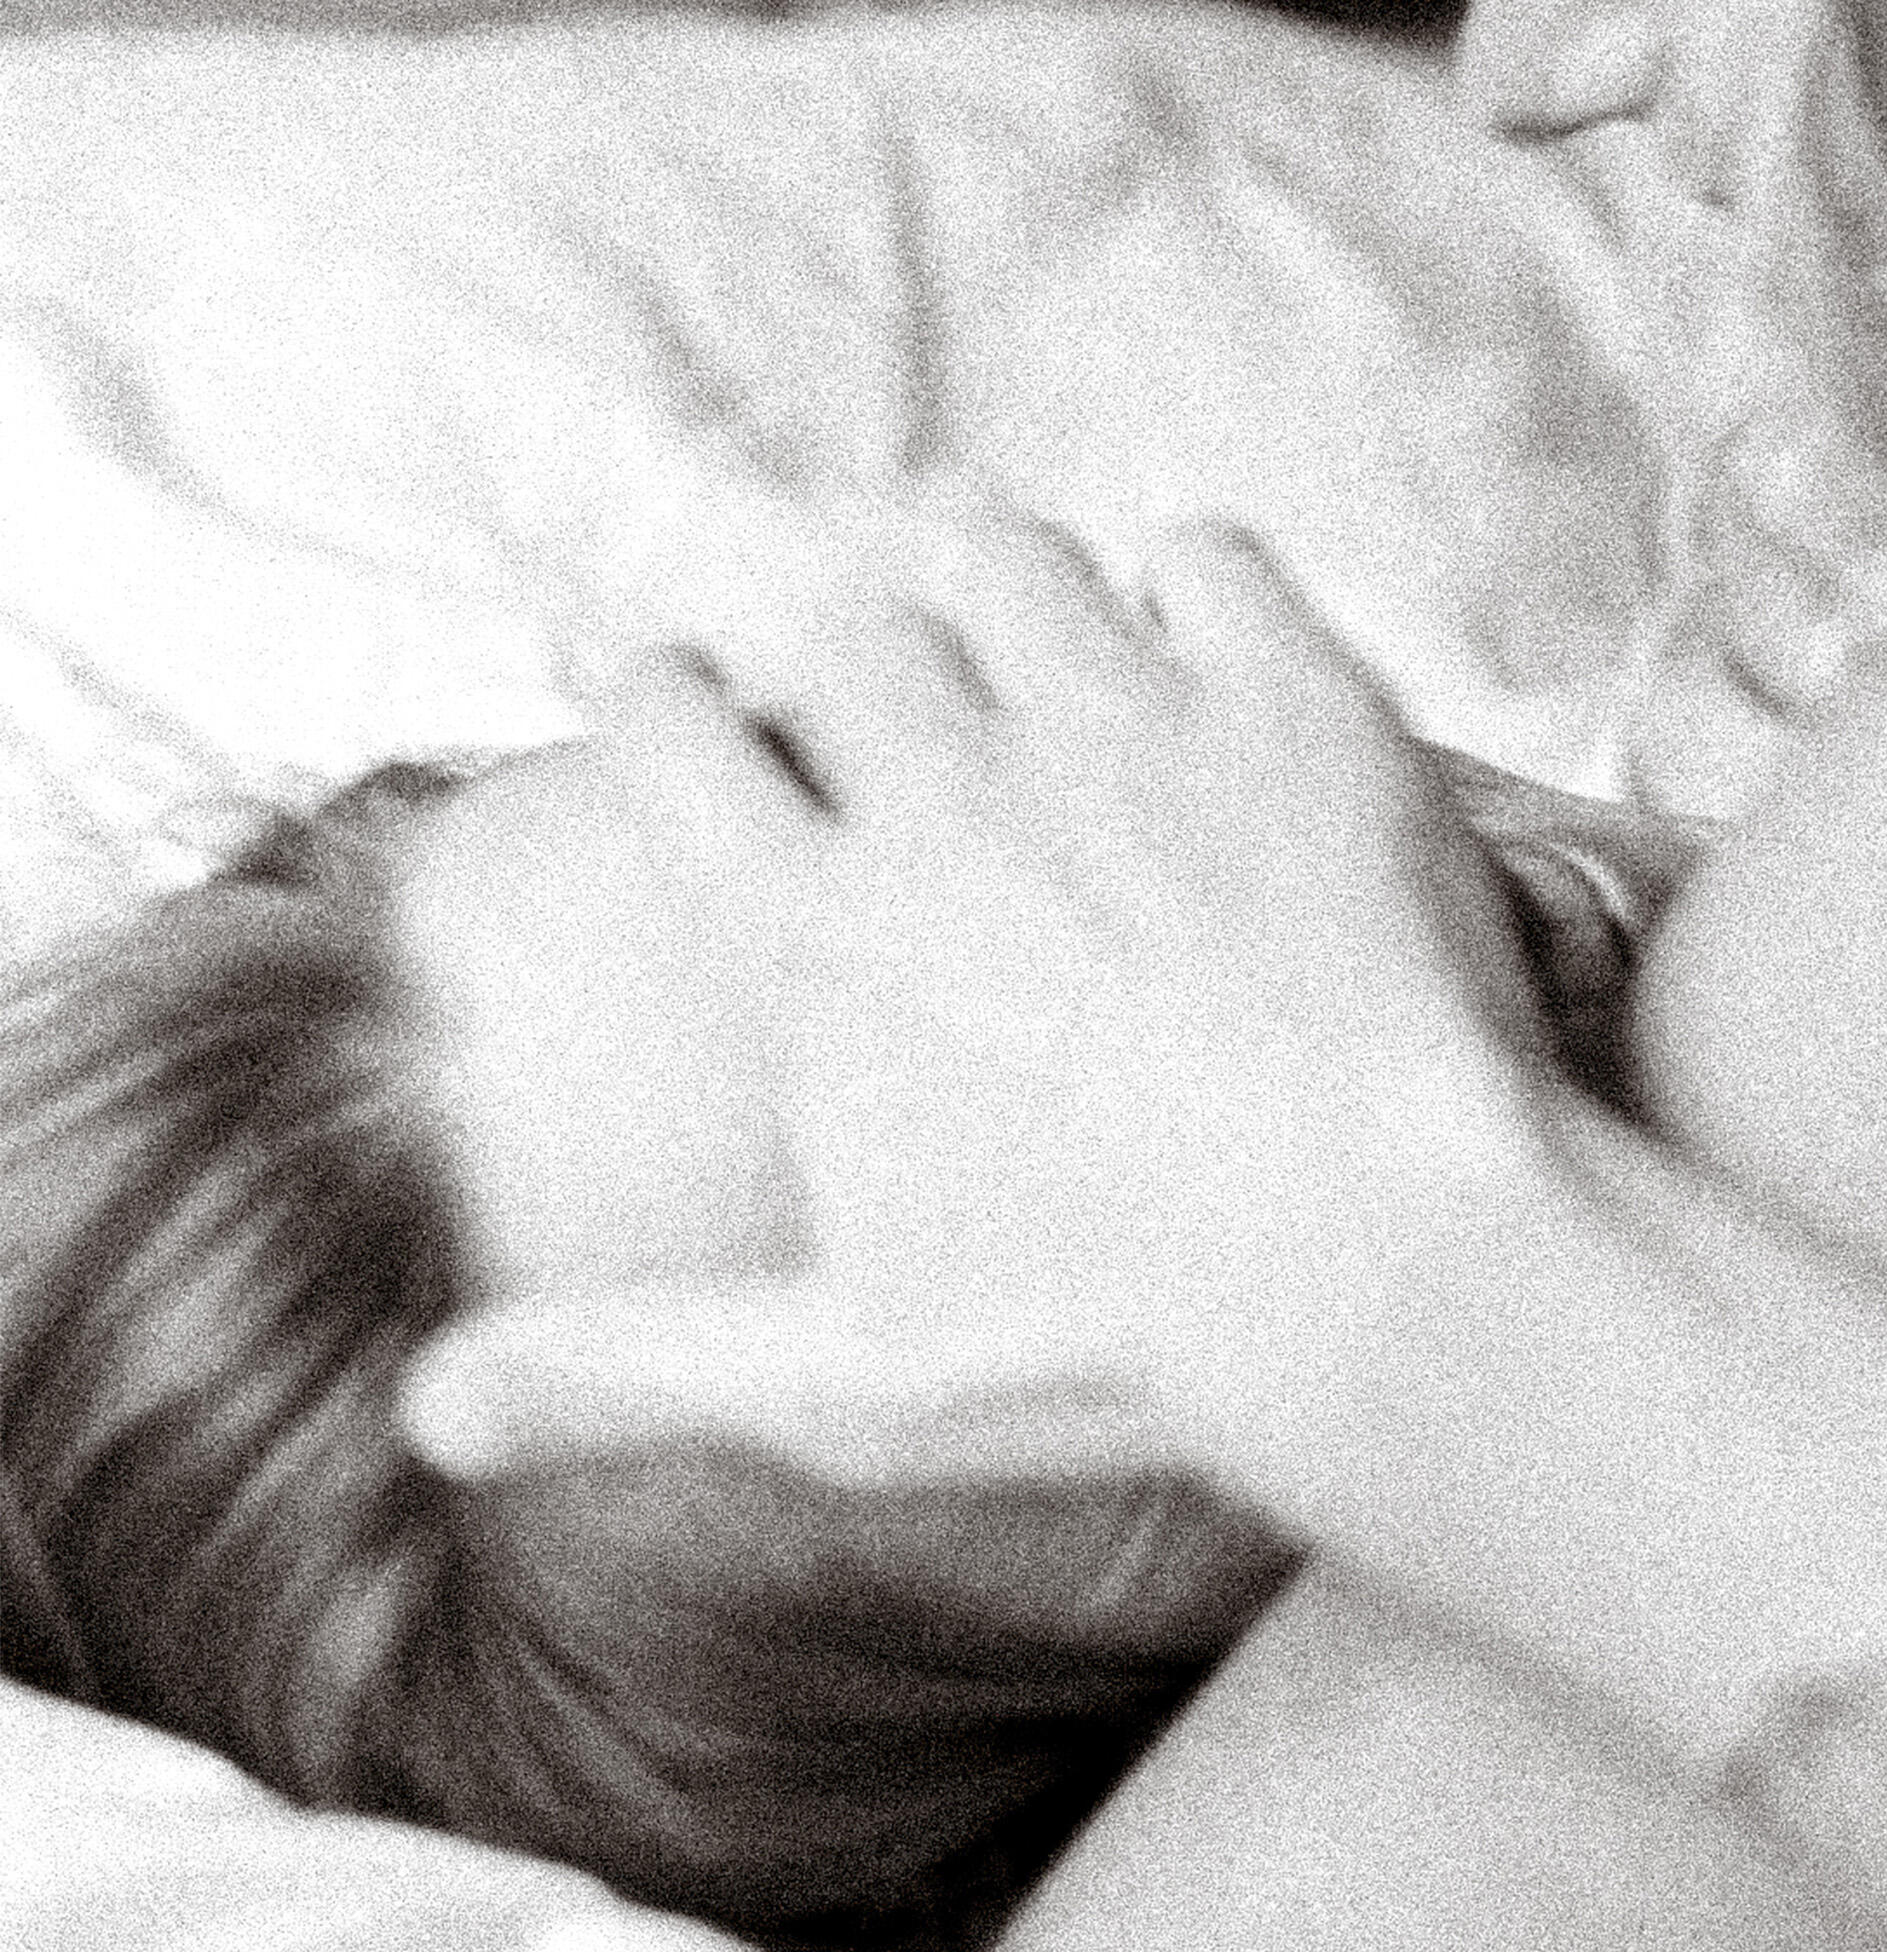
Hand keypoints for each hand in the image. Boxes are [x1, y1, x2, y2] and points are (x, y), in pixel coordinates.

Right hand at [399, 498, 1560, 1507]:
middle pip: (853, 622)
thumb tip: (423, 1417)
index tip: (670, 683)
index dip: (662, 691)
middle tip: (866, 637)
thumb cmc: (1116, 1347)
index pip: (677, 735)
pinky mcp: (1294, 703)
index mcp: (822, 931)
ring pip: (1016, 558)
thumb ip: (625, 1371)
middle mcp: (957, 794)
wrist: (1378, 1271)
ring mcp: (1131, 731)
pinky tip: (1197, 617)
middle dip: (846, 622)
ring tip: (1005, 595)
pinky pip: (1207, 554)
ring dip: (999, 574)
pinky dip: (1189, 573)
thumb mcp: (839, 1382)